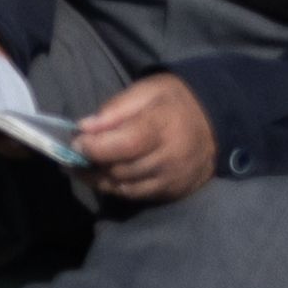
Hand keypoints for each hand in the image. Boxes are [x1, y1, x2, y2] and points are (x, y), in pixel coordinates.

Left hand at [72, 71, 219, 205]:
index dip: (96, 147)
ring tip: (80, 167)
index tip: (75, 142)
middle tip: (72, 155)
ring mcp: (173, 179)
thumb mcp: (146, 91)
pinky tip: (104, 176)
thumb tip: (83, 128)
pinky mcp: (173, 192)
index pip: (126, 144)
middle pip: (122, 170)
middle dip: (92, 164)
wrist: (215, 124)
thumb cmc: (174, 101)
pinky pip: (138, 196)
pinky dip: (117, 187)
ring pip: (126, 188)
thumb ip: (115, 109)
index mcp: (162, 127)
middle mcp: (170, 158)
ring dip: (99, 179)